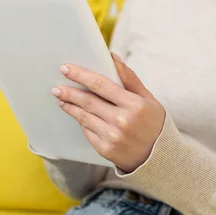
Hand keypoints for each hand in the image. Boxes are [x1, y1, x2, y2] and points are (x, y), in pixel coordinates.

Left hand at [51, 53, 165, 172]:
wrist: (159, 157)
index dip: (80, 75)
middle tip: (56, 87)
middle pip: (88, 101)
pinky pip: (87, 131)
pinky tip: (76, 114)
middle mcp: (122, 121)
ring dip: (70, 106)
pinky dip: (81, 121)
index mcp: (134, 105)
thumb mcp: (148, 98)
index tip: (66, 68)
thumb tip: (112, 57)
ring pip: (84, 117)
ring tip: (61, 98)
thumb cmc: (154, 123)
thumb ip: (129, 78)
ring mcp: (112, 137)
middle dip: (69, 92)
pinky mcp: (105, 149)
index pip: (101, 85)